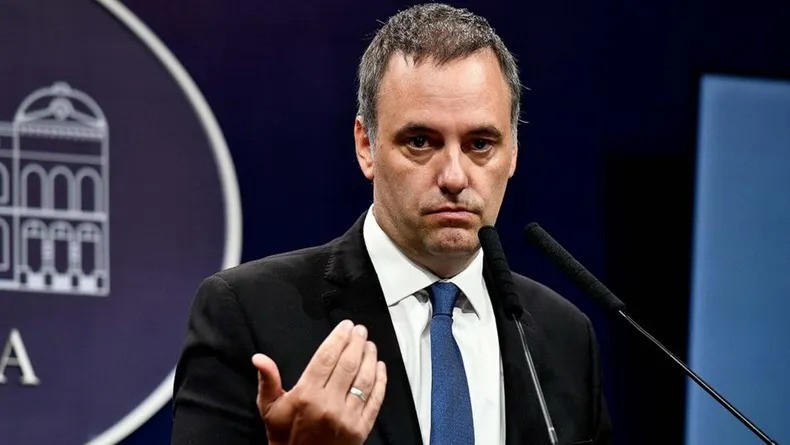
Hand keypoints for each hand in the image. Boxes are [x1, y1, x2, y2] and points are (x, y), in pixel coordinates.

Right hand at [252, 320, 386, 444]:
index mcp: (306, 396)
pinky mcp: (361, 429)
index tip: (346, 326)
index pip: (327, 358)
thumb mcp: (270, 408)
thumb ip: (267, 381)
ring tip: (370, 345)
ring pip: (364, 380)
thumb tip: (258, 358)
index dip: (338, 338)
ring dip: (370, 358)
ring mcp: (348, 418)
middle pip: (348, 364)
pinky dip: (380, 381)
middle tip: (361, 331)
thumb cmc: (285, 436)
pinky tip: (381, 367)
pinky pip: (375, 400)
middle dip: (356, 343)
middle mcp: (329, 405)